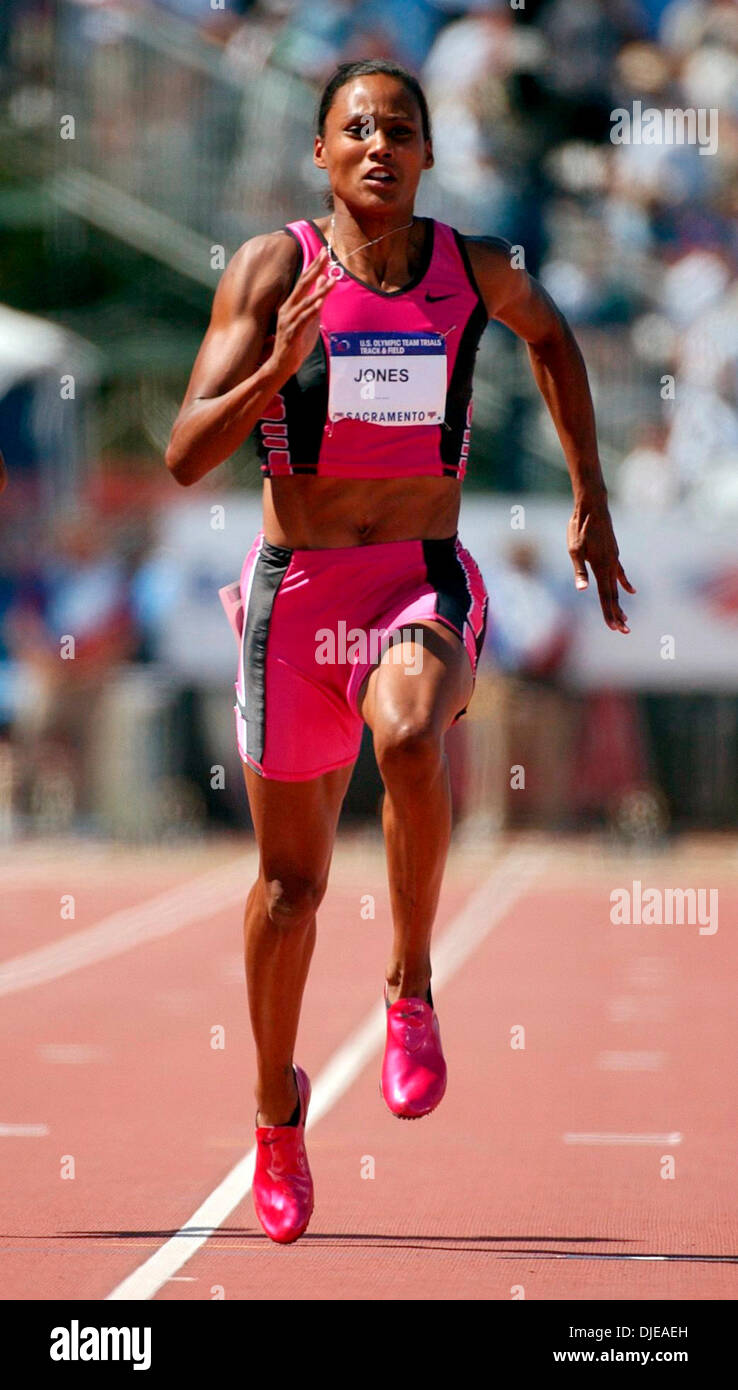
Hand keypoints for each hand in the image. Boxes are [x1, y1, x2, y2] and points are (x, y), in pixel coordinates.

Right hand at [271, 246, 334, 379]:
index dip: (314, 266)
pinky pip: (303, 319)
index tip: (324, 252)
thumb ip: (316, 300)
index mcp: (291, 304)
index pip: (304, 280)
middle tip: (325, 254)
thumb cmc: (296, 342)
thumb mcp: (310, 318)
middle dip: (315, 269)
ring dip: (320, 290)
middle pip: (302, 284)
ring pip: (306, 301)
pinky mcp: (292, 333)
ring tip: (332, 280)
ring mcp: (289, 320)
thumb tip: (323, 280)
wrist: (282, 364)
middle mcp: (288, 308)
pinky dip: (312, 310)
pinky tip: (320, 302)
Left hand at [567, 496, 635, 632]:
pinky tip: (631, 591)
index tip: (614, 628)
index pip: (605, 597)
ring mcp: (614, 560)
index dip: (609, 614)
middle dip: (617, 614)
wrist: (593, 507)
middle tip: (624, 631)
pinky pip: (621, 573)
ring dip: (620, 603)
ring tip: (625, 618)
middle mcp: (610, 566)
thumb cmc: (580, 528)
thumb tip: (582, 589)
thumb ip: (579, 571)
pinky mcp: (613, 553)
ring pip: (617, 587)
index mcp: (601, 568)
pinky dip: (625, 584)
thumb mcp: (574, 550)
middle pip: (614, 595)